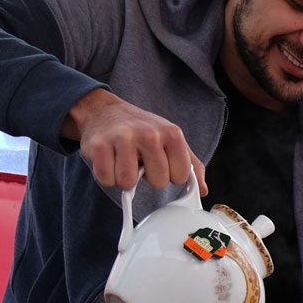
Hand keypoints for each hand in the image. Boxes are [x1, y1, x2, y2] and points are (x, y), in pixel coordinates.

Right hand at [64, 89, 206, 193]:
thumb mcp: (171, 140)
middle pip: (158, 182)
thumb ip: (191, 165)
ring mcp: (123, 138)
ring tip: (124, 160)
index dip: (170, 176)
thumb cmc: (142, 130)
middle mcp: (150, 134)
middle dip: (147, 177)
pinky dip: (106, 176)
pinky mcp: (99, 145)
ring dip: (125, 178)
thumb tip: (203, 190)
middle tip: (140, 161)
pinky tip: (109, 160)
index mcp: (172, 134)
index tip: (162, 164)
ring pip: (129, 183)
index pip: (181, 176)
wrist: (104, 111)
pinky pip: (106, 179)